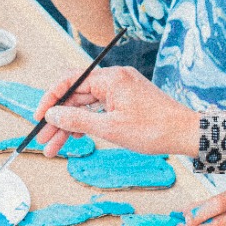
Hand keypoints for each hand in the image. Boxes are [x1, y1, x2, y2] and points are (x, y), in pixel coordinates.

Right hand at [32, 65, 197, 157]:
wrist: (186, 133)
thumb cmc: (153, 130)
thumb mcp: (110, 128)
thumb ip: (77, 120)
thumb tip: (52, 115)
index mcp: (110, 79)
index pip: (69, 82)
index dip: (50, 100)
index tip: (39, 118)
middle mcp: (114, 78)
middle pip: (76, 96)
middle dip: (59, 120)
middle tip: (44, 140)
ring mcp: (121, 89)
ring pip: (87, 105)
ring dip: (71, 125)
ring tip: (56, 146)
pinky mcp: (127, 99)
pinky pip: (100, 107)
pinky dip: (88, 122)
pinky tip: (78, 137)